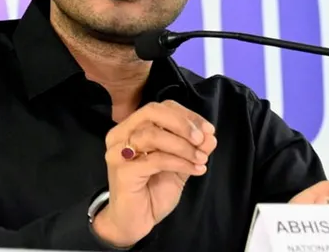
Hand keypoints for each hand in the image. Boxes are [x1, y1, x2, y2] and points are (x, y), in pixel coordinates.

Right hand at [92, 100, 216, 247]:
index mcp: (131, 128)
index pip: (159, 108)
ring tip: (201, 159)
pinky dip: (180, 162)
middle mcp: (120, 135)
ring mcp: (118, 153)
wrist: (135, 221)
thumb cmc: (152, 192)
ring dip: (183, 146)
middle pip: (151, 112)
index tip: (207, 130)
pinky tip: (195, 170)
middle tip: (202, 140)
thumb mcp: (178, 165)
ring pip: (153, 135)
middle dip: (182, 123)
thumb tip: (210, 135)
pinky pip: (155, 160)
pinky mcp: (122, 171)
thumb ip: (192, 149)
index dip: (185, 115)